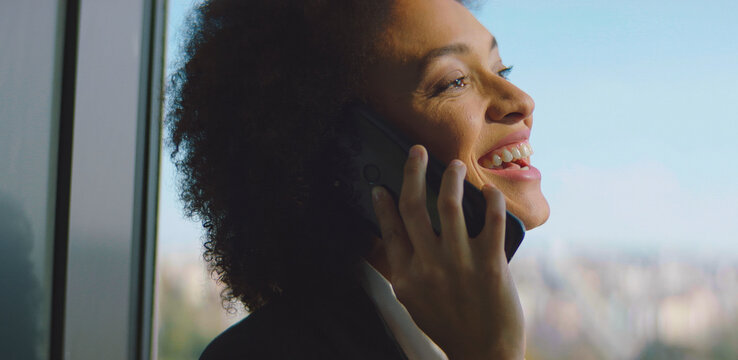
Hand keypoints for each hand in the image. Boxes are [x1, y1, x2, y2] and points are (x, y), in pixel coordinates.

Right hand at [370, 145, 524, 359]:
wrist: (484, 352)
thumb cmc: (448, 326)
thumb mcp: (412, 301)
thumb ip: (400, 269)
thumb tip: (387, 239)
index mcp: (407, 275)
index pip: (389, 228)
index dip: (383, 203)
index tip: (381, 186)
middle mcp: (429, 265)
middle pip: (414, 207)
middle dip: (413, 171)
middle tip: (417, 152)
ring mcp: (460, 263)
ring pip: (449, 205)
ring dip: (450, 178)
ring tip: (453, 166)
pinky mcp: (491, 264)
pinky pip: (491, 221)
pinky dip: (490, 200)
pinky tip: (488, 191)